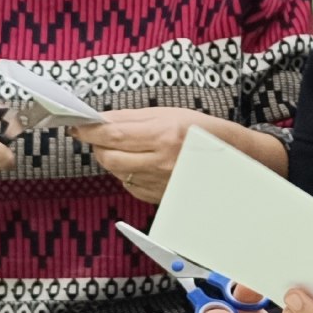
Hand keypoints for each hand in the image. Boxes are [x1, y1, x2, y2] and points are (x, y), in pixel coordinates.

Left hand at [74, 108, 241, 204]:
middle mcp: (162, 162)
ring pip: (117, 173)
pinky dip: (128, 173)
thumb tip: (100, 119)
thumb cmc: (203, 131)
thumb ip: (131, 118)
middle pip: (109, 158)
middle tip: (101, 136)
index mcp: (164, 135)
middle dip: (99, 146)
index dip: (89, 130)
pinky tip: (142, 163)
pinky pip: (130, 186)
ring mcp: (162, 183)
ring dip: (114, 159)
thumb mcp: (170, 114)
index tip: (77, 126)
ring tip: (127, 147)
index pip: (112, 135)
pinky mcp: (161, 197)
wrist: (235, 159)